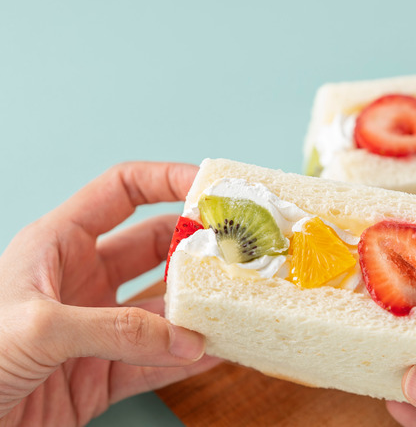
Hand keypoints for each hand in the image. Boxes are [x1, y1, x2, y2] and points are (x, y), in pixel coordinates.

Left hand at [0, 162, 220, 425]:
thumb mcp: (35, 329)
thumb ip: (114, 330)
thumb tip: (185, 337)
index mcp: (57, 246)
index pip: (122, 191)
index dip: (166, 180)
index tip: (210, 186)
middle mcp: (81, 281)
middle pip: (155, 249)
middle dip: (196, 248)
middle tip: (239, 251)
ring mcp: (96, 328)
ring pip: (163, 309)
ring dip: (198, 309)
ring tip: (237, 305)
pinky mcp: (101, 375)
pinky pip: (156, 362)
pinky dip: (188, 359)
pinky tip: (216, 352)